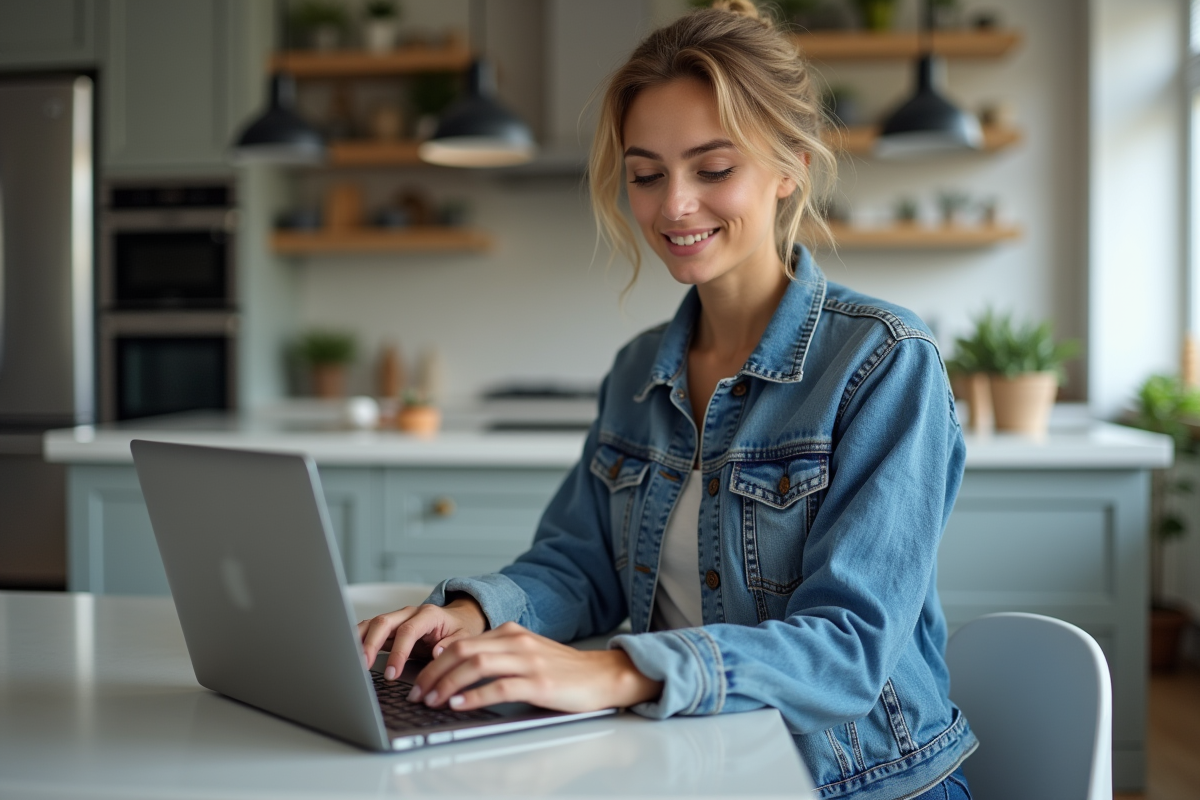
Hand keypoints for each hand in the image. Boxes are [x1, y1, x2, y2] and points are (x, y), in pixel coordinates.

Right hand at [358, 597, 487, 680]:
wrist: (457, 619)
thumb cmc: (459, 630)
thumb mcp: (464, 637)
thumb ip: (452, 644)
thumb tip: (437, 652)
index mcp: (429, 614)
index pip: (408, 630)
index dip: (398, 652)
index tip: (392, 673)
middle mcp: (409, 613)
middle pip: (384, 622)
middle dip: (371, 644)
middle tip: (364, 667)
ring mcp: (397, 618)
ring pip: (372, 623)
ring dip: (359, 640)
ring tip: (350, 660)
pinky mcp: (389, 627)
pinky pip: (369, 629)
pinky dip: (357, 639)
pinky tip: (348, 652)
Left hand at [408, 621, 661, 712]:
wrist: (604, 676)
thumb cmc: (564, 671)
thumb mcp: (527, 654)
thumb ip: (497, 656)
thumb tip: (458, 667)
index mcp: (511, 634)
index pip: (462, 642)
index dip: (435, 661)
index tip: (418, 678)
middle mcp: (516, 642)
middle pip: (462, 651)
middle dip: (433, 673)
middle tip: (417, 693)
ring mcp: (528, 661)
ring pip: (476, 665)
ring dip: (447, 684)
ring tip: (431, 700)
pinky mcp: (540, 683)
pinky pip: (499, 687)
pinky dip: (474, 696)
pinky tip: (459, 705)